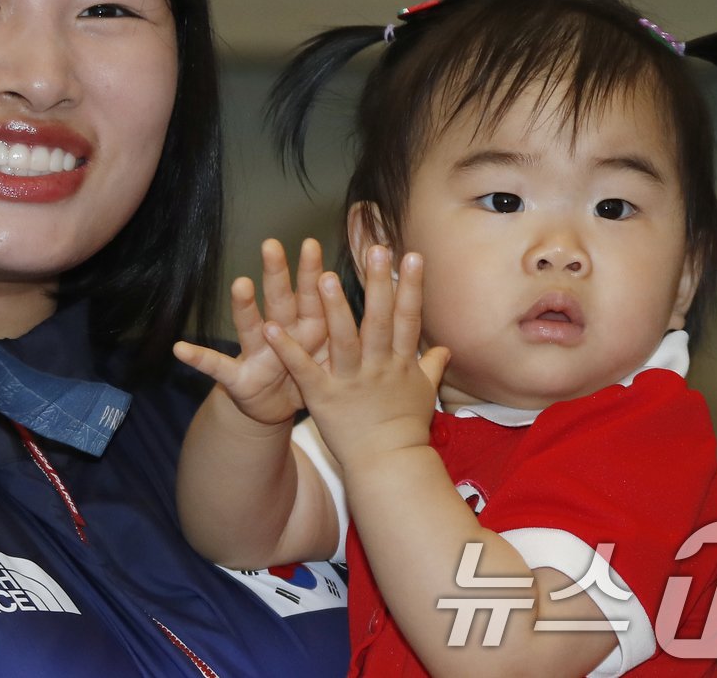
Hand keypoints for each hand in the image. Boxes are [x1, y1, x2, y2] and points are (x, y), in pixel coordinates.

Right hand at [173, 238, 329, 425]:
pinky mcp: (237, 378)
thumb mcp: (325, 350)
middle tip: (272, 245)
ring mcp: (254, 354)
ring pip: (248, 325)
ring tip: (240, 284)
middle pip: (278, 301)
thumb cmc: (303, 373)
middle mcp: (276, 333)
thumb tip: (367, 296)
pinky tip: (180, 349)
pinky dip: (198, 359)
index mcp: (304, 328)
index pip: (309, 296)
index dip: (310, 273)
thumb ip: (333, 323)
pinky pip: (215, 368)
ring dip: (243, 306)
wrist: (275, 409)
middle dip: (276, 274)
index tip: (312, 243)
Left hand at [262, 246, 449, 468]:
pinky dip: (288, 349)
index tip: (412, 254)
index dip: (411, 286)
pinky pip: (304, 369)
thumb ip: (431, 366)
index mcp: (400, 362)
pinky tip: (271, 327)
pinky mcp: (324, 396)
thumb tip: (446, 347)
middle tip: (376, 249)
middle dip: (378, 284)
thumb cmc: (405, 428)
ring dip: (333, 308)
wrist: (390, 466)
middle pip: (380, 320)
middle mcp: (378, 366)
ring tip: (322, 277)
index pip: (409, 318)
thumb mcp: (424, 394)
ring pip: (343, 339)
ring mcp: (351, 381)